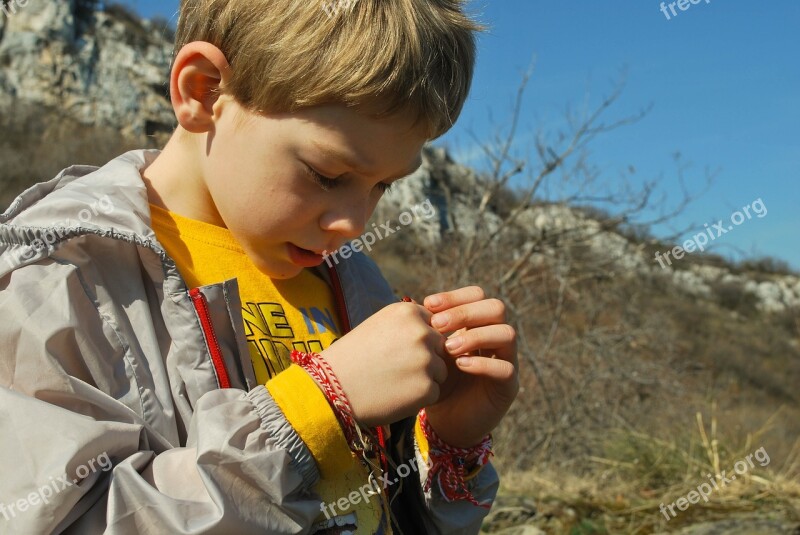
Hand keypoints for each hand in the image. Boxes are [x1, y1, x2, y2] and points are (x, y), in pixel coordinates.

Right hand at [321, 302, 447, 426]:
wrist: (332, 388)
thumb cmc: (353, 357)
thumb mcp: (378, 325)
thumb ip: (407, 324)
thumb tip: (436, 326)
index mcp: (408, 312)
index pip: (433, 325)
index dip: (418, 341)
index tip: (397, 350)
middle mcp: (421, 332)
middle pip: (441, 347)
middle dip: (425, 359)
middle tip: (395, 369)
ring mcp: (426, 360)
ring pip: (441, 371)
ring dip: (424, 378)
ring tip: (394, 381)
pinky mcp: (427, 388)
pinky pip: (434, 392)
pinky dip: (419, 398)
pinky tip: (395, 395)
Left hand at [422, 286, 518, 447]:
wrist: (444, 421)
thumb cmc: (434, 381)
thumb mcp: (428, 351)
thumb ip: (426, 329)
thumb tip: (410, 302)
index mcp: (478, 325)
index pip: (478, 296)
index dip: (455, 296)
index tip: (428, 304)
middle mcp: (496, 338)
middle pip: (496, 308)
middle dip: (465, 313)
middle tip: (437, 324)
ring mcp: (506, 361)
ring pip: (507, 334)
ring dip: (475, 336)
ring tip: (448, 348)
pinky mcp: (509, 387)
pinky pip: (506, 368)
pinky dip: (483, 364)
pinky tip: (460, 365)